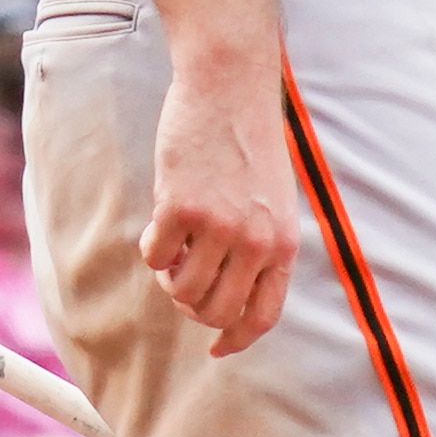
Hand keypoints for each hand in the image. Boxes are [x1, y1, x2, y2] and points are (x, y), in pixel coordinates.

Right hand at [140, 62, 297, 355]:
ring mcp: (217, 226)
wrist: (230, 88)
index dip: (235, 339)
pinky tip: (160, 222)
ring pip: (181, 289)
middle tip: (182, 280)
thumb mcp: (274, 201)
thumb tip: (226, 294)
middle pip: (215, 310)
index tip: (217, 348)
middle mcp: (254, 242)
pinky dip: (152, 248)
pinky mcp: (180, 207)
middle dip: (193, 307)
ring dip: (170, 278)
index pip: (261, 316)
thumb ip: (260, 245)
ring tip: (172, 249)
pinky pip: (155, 256)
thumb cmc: (249, 142)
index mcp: (283, 244)